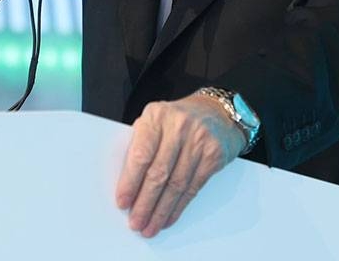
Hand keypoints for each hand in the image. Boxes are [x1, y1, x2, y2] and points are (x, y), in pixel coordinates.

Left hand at [115, 92, 246, 237]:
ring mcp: (199, 141)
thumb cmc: (176, 120)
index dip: (131, 182)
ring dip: (161, 211)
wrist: (216, 112)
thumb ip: (140, 146)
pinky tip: (168, 218)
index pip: (141, 154)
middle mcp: (178, 127)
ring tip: (150, 226)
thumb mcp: (155, 122)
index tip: (122, 202)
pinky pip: (193, 187)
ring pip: (176, 185)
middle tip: (136, 222)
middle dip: (145, 203)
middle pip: (159, 173)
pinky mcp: (214, 155)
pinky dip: (179, 207)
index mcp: (157, 116)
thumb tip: (126, 186)